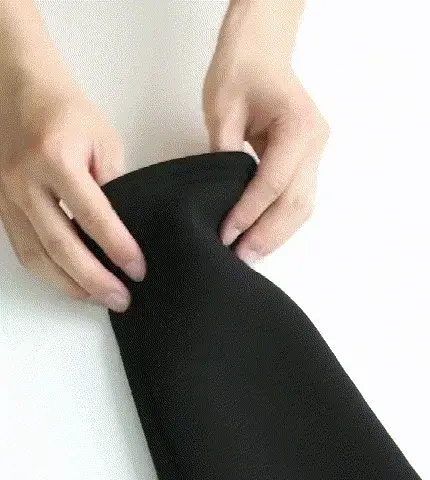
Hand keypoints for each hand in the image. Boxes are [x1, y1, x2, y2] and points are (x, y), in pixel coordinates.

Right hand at [0, 67, 145, 311]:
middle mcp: (24, 182)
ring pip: (36, 256)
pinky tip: (69, 281)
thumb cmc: (68, 111)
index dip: (119, 249)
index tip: (138, 270)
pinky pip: (22, 247)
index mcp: (56, 159)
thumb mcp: (103, 142)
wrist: (19, 87)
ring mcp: (6, 195)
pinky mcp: (0, 204)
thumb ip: (113, 185)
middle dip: (95, 280)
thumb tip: (123, 228)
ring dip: (69, 284)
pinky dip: (47, 271)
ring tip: (98, 299)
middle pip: (61, 246)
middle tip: (121, 299)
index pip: (95, 218)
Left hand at [203, 0, 329, 264]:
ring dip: (277, 235)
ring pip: (303, 207)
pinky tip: (262, 236)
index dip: (248, 213)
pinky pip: (299, 199)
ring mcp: (316, 153)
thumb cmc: (239, 71)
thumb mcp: (222, 110)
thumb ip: (224, 156)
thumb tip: (221, 200)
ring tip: (249, 254)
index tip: (226, 235)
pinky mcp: (308, 160)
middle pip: (295, 203)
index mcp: (298, 127)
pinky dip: (282, 222)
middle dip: (266, 235)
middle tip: (240, 257)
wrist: (260, 52)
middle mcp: (315, 144)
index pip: (273, 183)